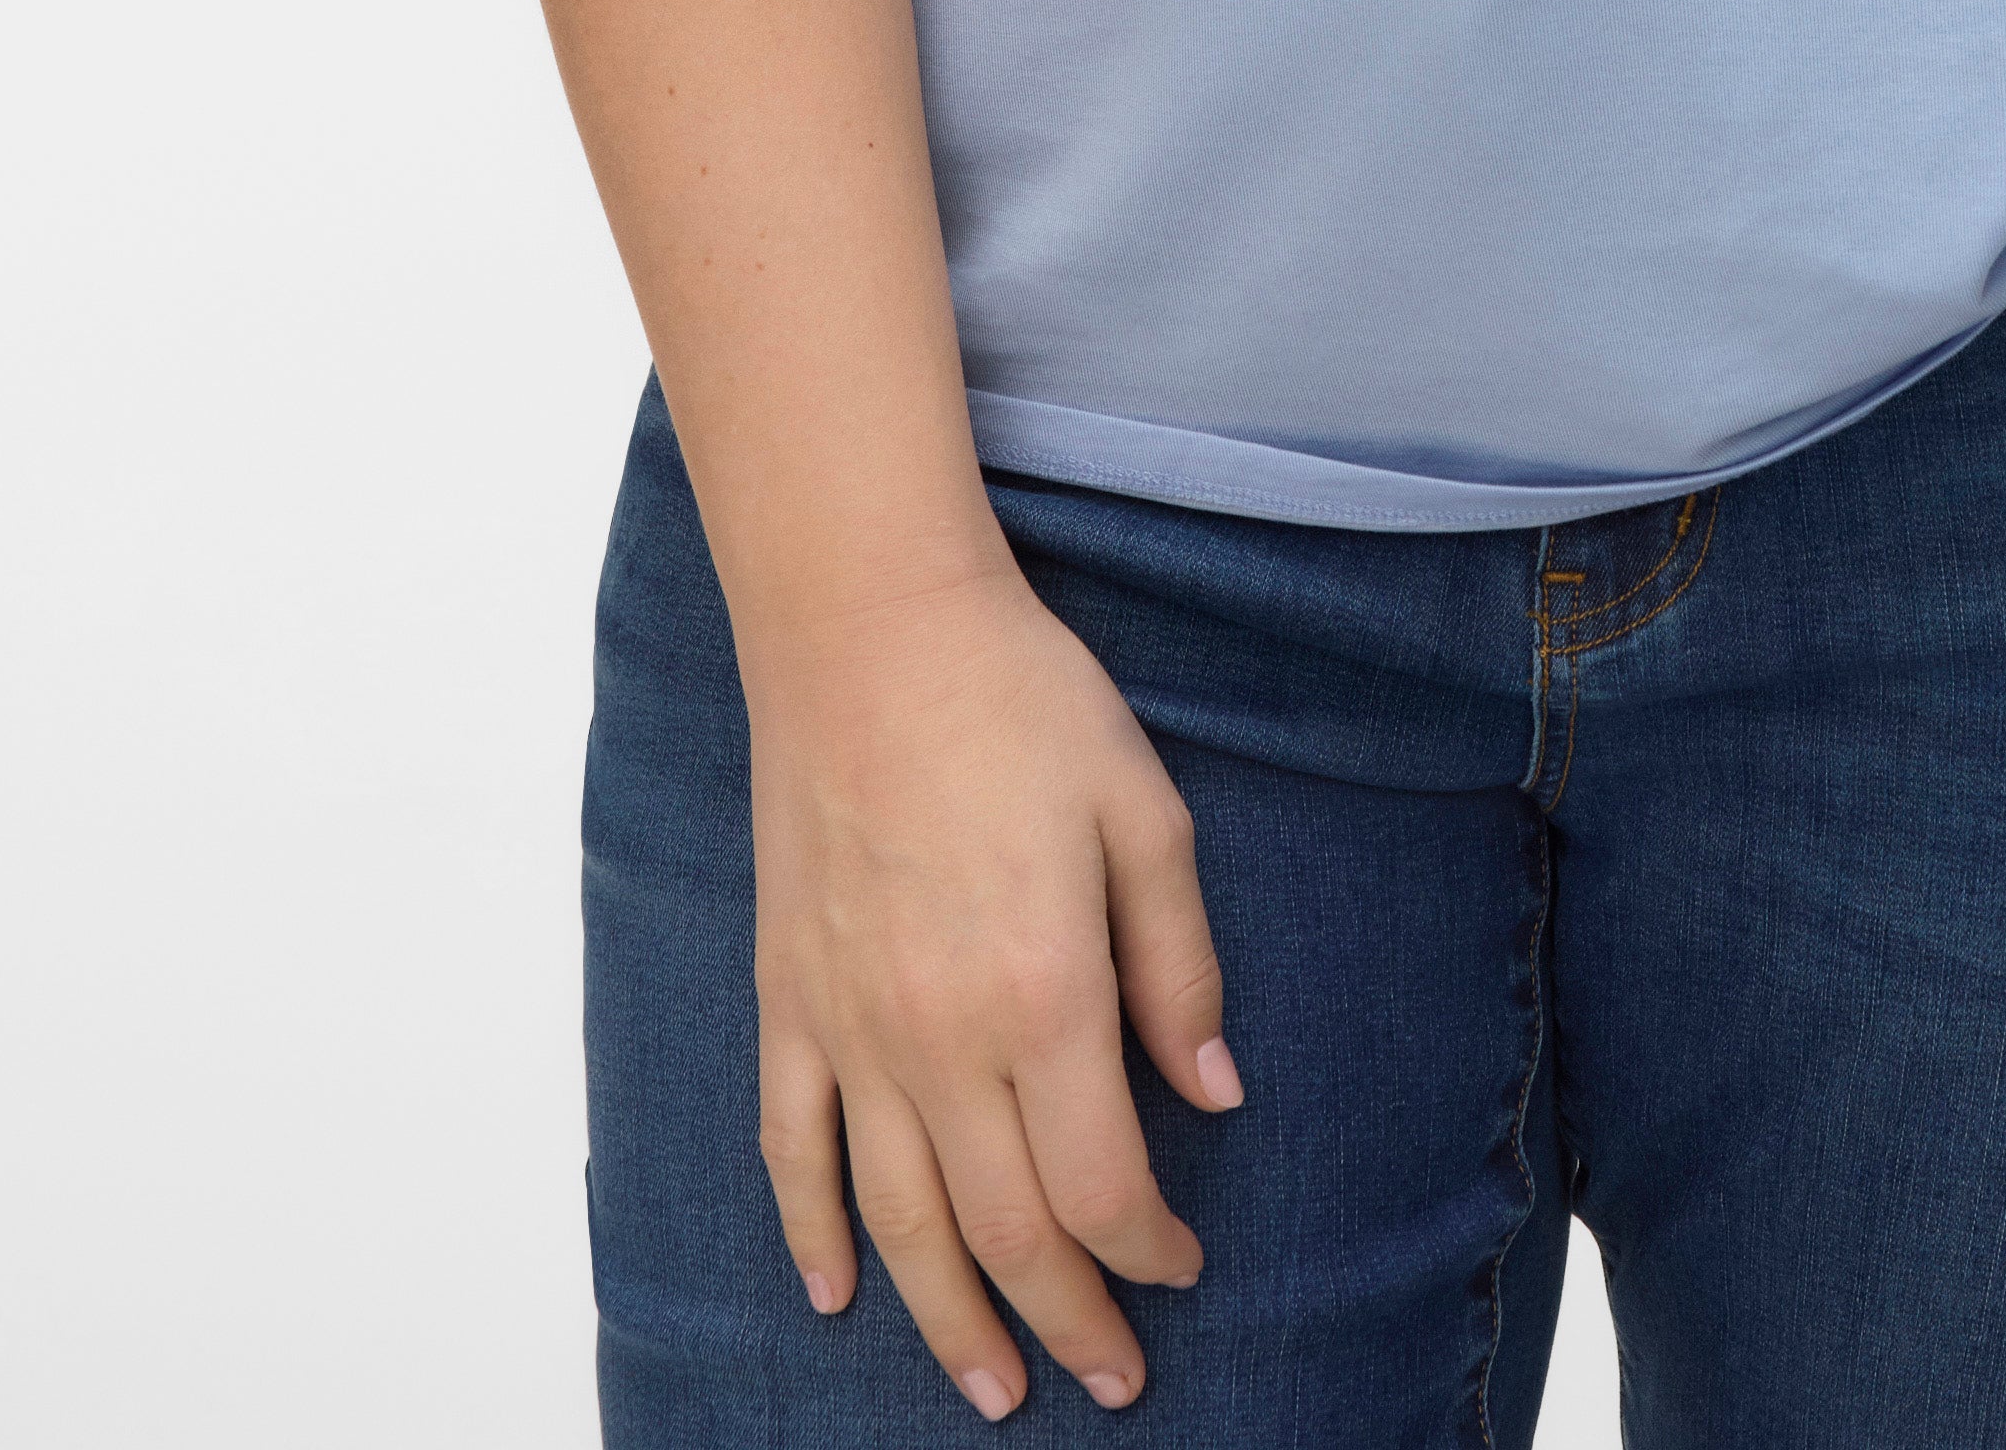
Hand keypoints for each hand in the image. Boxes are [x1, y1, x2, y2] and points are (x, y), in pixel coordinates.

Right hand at [747, 560, 1240, 1418]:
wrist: (873, 631)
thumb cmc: (1022, 705)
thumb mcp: (1146, 814)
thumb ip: (1180, 968)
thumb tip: (1215, 1095)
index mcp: (1045, 994)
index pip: (1102, 1185)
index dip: (1148, 1251)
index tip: (1182, 1269)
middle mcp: (941, 1038)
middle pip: (1006, 1232)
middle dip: (1068, 1321)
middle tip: (1110, 1381)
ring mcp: (853, 1030)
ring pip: (898, 1224)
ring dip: (949, 1321)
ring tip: (993, 1390)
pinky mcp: (790, 1002)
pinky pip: (793, 1151)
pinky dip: (810, 1234)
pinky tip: (834, 1294)